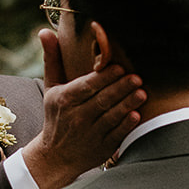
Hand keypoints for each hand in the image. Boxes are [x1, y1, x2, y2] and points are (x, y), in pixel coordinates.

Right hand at [20, 29, 143, 188]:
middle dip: (121, 88)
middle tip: (137, 77)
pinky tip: (136, 115)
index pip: (87, 86)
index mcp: (65, 99)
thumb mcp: (51, 87)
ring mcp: (90, 134)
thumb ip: (53, 59)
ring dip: (127, 104)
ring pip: (111, 116)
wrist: (55, 156)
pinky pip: (116, 134)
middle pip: (102, 99)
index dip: (104, 77)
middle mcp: (77, 117)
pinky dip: (126, 125)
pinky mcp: (102, 148)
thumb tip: (45, 32)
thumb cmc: (57, 115)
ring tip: (142, 92)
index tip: (119, 67)